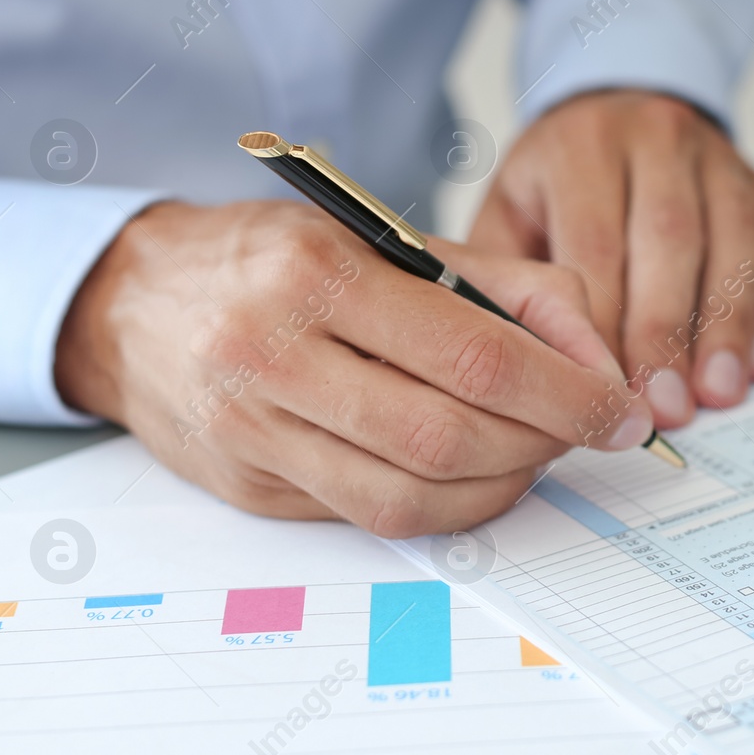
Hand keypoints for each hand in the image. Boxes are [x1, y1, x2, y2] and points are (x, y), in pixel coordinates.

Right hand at [55, 200, 650, 536]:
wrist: (133, 303)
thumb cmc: (273, 259)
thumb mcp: (386, 237)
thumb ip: (504, 287)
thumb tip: (595, 355)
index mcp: (316, 274)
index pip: (477, 355)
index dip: (568, 393)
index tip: (620, 409)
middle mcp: (275, 356)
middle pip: (451, 435)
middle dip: (545, 443)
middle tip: (588, 429)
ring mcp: (255, 434)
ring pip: (412, 496)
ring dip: (503, 485)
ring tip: (536, 451)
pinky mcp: (252, 490)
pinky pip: (373, 516)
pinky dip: (447, 505)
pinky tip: (477, 474)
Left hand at [469, 90, 753, 428]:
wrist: (615, 111)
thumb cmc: (558, 180)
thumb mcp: (509, 211)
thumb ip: (511, 281)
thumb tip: (524, 366)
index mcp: (583, 146)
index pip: (596, 241)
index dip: (604, 322)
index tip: (604, 389)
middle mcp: (656, 139)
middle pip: (669, 240)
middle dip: (668, 333)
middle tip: (667, 405)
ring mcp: (716, 159)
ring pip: (732, 242)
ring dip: (727, 327)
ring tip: (718, 393)